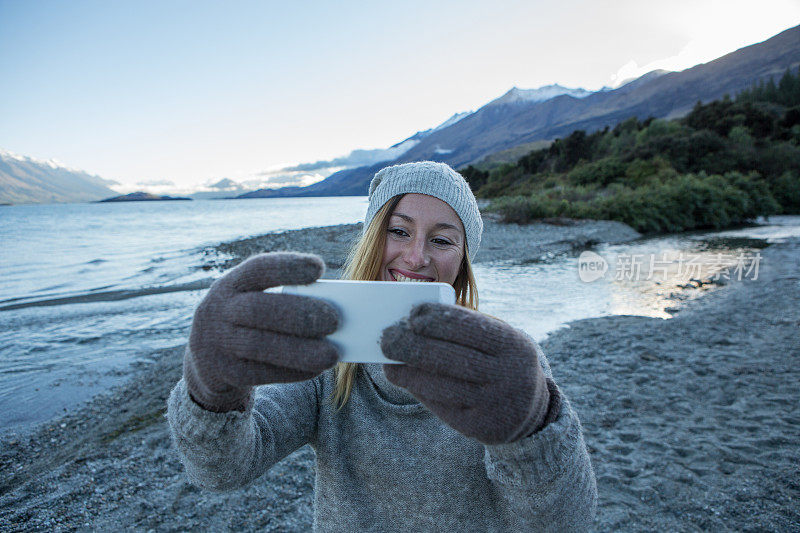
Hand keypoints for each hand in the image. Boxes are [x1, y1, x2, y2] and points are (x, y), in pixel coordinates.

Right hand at [183, 252, 340, 411]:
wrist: (208, 358)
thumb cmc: (249, 321)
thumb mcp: (254, 301)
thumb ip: (284, 301)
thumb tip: (331, 312)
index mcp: (231, 284)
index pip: (258, 269)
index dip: (287, 268)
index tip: (319, 268)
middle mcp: (218, 310)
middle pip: (258, 309)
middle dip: (300, 314)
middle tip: (335, 320)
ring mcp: (217, 342)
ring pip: (259, 345)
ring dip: (300, 350)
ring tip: (332, 354)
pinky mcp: (225, 372)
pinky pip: (260, 373)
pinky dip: (292, 371)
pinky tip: (316, 369)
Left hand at [381, 303, 550, 444]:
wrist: (530, 409)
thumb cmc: (501, 361)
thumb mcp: (498, 340)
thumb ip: (465, 328)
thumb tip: (413, 323)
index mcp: (514, 344)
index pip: (467, 326)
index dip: (435, 319)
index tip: (410, 314)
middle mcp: (508, 375)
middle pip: (448, 357)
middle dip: (411, 345)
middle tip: (387, 337)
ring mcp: (495, 404)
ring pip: (440, 385)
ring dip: (408, 371)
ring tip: (388, 361)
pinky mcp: (480, 427)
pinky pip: (441, 407)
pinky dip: (419, 391)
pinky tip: (405, 379)